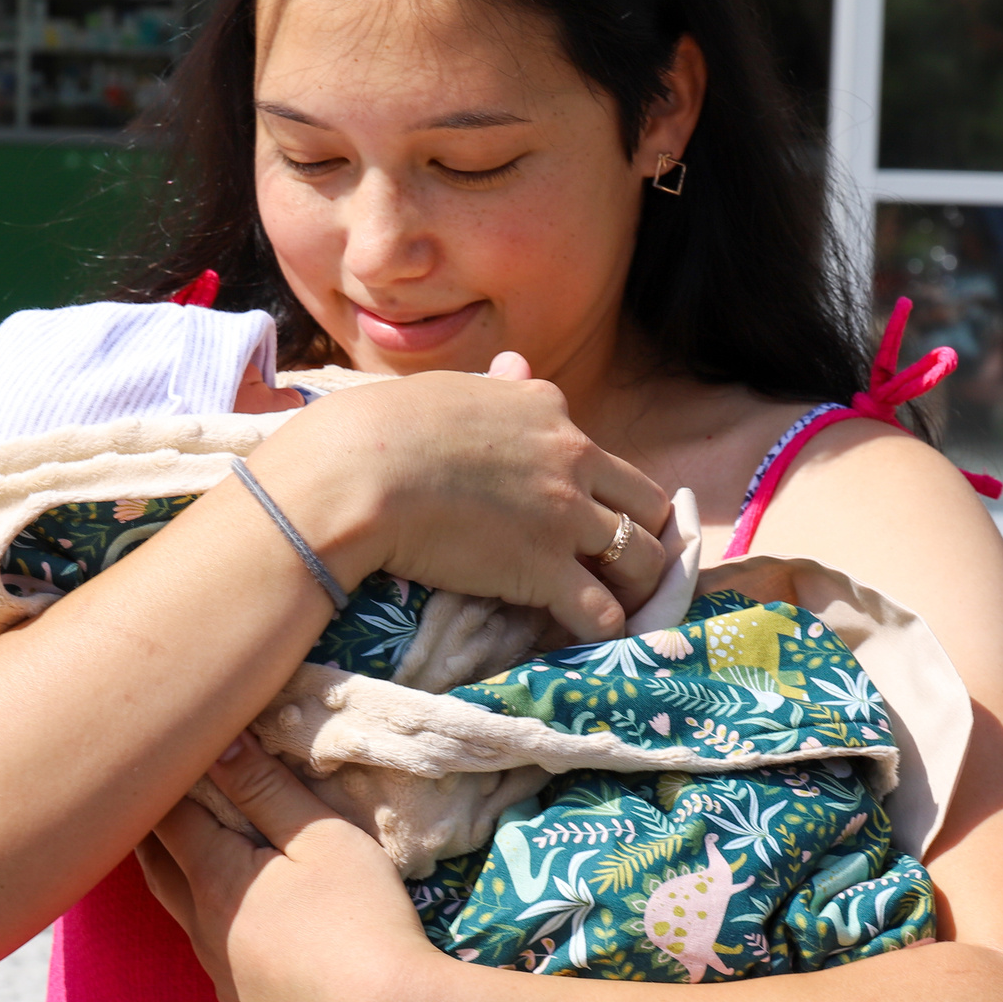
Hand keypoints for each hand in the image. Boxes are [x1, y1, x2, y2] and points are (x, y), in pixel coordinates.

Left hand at [135, 734, 454, 1001]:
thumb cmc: (363, 920)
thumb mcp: (324, 838)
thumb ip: (267, 790)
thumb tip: (219, 744)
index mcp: (216, 880)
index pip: (169, 818)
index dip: (164, 782)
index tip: (160, 756)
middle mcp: (203, 931)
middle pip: (158, 870)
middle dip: (150, 831)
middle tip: (146, 799)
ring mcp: (222, 978)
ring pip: (184, 918)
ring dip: (178, 882)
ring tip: (182, 853)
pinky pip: (215, 960)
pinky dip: (212, 929)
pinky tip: (237, 927)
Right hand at [248, 359, 671, 642]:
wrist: (356, 474)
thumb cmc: (381, 427)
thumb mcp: (450, 388)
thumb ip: (493, 385)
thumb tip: (513, 362)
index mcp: (546, 408)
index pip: (597, 452)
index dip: (592, 489)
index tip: (572, 513)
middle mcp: (572, 457)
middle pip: (646, 504)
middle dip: (643, 535)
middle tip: (617, 564)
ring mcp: (565, 516)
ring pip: (644, 559)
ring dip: (637, 586)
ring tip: (615, 605)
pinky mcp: (545, 570)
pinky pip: (604, 614)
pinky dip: (604, 630)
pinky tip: (586, 638)